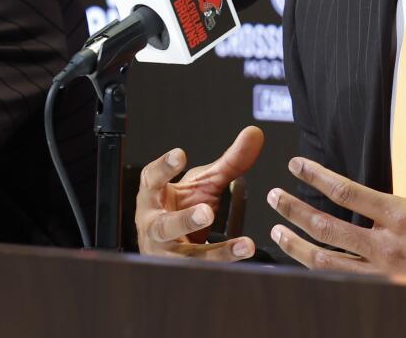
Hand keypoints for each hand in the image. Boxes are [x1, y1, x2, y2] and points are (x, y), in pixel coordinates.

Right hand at [135, 125, 263, 259]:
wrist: (170, 244)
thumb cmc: (182, 207)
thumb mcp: (204, 183)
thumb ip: (229, 162)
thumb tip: (254, 134)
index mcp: (154, 197)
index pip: (151, 179)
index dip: (164, 167)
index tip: (180, 154)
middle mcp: (154, 226)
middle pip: (164, 226)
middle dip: (185, 220)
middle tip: (207, 212)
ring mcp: (166, 253)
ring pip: (186, 257)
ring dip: (214, 253)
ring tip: (243, 246)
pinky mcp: (182, 270)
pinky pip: (203, 271)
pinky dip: (225, 264)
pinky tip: (245, 255)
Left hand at [268, 136, 405, 283]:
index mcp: (403, 215)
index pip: (347, 192)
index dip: (317, 176)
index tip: (297, 165)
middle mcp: (387, 244)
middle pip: (327, 227)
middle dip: (294, 210)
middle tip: (273, 197)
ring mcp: (384, 272)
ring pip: (327, 261)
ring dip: (297, 246)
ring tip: (276, 233)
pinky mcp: (387, 288)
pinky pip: (344, 281)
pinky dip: (319, 271)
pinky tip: (306, 262)